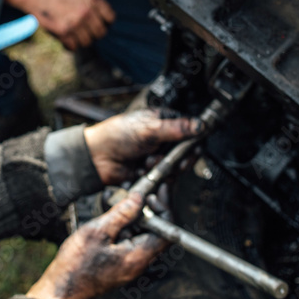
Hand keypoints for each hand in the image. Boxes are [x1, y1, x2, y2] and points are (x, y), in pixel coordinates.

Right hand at [4, 0, 115, 50]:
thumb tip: (95, 10)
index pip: (110, 18)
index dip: (104, 21)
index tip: (98, 23)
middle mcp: (87, 11)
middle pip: (100, 32)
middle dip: (93, 32)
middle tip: (85, 31)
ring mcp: (75, 22)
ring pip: (87, 42)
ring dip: (81, 40)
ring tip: (74, 35)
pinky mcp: (62, 31)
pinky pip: (72, 46)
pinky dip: (70, 45)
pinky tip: (66, 40)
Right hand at [26, 193, 165, 298]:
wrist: (61, 290)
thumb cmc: (76, 266)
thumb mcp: (98, 231)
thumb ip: (122, 214)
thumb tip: (139, 198)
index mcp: (138, 256)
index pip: (168, 231)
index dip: (164, 209)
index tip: (154, 194)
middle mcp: (139, 263)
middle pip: (157, 232)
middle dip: (149, 211)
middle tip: (138, 195)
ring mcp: (130, 265)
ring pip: (143, 236)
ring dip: (136, 219)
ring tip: (120, 206)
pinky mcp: (121, 265)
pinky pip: (131, 243)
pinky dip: (126, 229)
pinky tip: (112, 221)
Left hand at [84, 109, 201, 185]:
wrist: (97, 158)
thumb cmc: (117, 136)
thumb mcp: (149, 129)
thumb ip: (177, 128)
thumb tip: (200, 124)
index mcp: (164, 121)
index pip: (190, 130)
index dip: (194, 140)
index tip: (193, 148)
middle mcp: (163, 138)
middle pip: (186, 151)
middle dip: (177, 158)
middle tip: (174, 162)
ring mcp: (158, 154)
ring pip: (175, 166)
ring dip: (162, 166)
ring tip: (147, 162)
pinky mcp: (152, 170)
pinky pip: (164, 177)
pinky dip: (154, 175)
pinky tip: (142, 170)